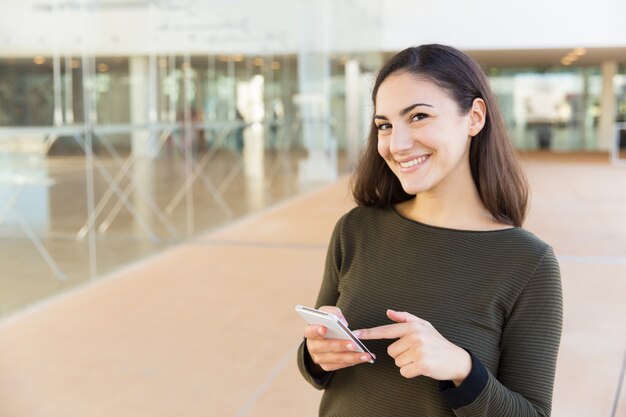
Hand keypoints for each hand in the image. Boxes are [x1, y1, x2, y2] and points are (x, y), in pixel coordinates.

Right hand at [304, 306, 374, 371]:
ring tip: (366, 355)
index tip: (324, 328)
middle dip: (340, 345)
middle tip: (354, 344)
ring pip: (336, 358)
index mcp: (310, 332)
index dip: (316, 330)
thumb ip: (334, 313)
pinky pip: (341, 365)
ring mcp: (319, 358)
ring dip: (352, 357)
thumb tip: (342, 322)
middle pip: (325, 347)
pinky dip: (353, 361)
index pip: (309, 331)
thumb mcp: (328, 314)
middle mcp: (312, 347)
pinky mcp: (327, 366)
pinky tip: (363, 358)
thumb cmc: (328, 323)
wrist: (326, 337)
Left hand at [356, 309, 470, 385]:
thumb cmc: (437, 342)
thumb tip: (389, 312)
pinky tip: (422, 367)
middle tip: (416, 352)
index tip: (355, 334)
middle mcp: (415, 337)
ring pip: (397, 362)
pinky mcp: (422, 365)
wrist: (456, 359)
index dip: (369, 333)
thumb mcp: (424, 325)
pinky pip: (404, 371)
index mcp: (413, 326)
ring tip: (419, 358)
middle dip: (401, 354)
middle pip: (391, 351)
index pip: (386, 330)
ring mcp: (419, 351)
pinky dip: (411, 372)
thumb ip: (405, 318)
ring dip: (406, 363)